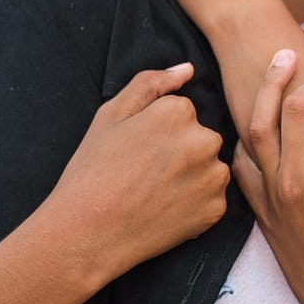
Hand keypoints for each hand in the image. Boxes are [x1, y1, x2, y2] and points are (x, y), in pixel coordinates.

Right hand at [44, 63, 229, 283]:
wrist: (88, 233)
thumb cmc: (93, 171)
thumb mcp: (110, 114)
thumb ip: (150, 83)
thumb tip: (186, 70)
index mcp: (179, 112)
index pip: (181, 112)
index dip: (156, 131)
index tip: (136, 150)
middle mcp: (204, 140)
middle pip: (200, 137)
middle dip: (179, 150)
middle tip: (144, 173)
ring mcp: (213, 177)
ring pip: (209, 166)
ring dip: (191, 175)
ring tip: (154, 192)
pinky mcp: (216, 210)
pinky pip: (212, 198)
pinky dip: (195, 203)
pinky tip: (165, 210)